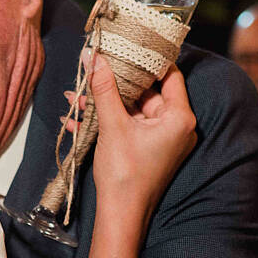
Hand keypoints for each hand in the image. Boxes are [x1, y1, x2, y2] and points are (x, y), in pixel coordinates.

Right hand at [68, 58, 196, 226]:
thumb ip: (105, 88)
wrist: (121, 214)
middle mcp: (176, 127)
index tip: (130, 43)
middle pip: (148, 91)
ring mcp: (162, 138)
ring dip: (106, 101)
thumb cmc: (126, 174)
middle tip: (96, 64)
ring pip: (133, 108)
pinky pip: (129, 124)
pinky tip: (78, 116)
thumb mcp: (113, 125)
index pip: (170, 75)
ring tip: (78, 93)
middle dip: (118, 81)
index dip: (150, 58)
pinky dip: (108, 119)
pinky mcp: (148, 148)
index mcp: (179, 118)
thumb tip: (95, 57)